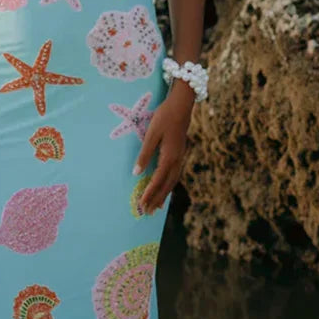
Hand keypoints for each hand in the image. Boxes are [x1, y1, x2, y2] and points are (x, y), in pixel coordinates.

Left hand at [133, 81, 194, 213]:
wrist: (182, 106)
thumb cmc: (164, 117)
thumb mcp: (151, 134)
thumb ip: (144, 154)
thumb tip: (136, 172)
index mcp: (169, 157)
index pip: (157, 180)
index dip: (149, 193)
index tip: (141, 204)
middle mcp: (177, 160)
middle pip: (166, 185)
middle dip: (156, 199)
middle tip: (148, 212)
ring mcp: (180, 158)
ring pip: (172, 182)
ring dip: (163, 195)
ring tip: (156, 207)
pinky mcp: (180, 154)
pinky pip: (174, 175)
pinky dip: (169, 185)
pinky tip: (165, 188)